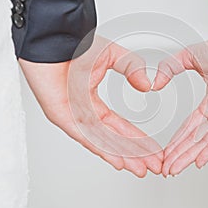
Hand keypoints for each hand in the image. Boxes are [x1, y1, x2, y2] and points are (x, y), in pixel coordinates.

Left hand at [19, 35, 162, 177]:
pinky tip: (118, 160)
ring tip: (141, 168)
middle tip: (153, 165)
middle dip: (136, 153)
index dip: (138, 139)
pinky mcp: (63, 117)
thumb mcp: (113, 56)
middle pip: (115, 139)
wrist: (54, 39)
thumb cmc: (76, 45)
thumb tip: (146, 86)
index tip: (152, 149)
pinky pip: (86, 136)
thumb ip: (132, 68)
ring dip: (124, 156)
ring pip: (103, 142)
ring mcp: (74, 118)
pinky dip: (103, 149)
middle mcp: (84, 114)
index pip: (120, 126)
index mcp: (93, 103)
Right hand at [152, 34, 207, 176]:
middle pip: (195, 139)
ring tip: (175, 168)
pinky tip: (198, 161)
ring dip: (190, 156)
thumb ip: (168, 70)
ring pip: (207, 142)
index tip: (166, 151)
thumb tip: (155, 84)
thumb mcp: (185, 60)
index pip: (190, 127)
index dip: (177, 140)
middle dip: (179, 154)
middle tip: (166, 167)